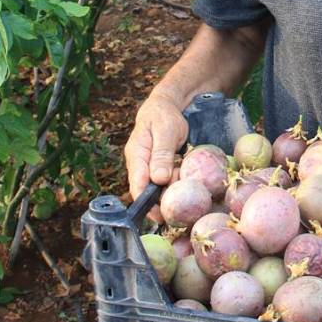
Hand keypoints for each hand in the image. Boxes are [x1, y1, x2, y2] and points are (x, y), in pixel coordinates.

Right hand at [124, 93, 188, 221]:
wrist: (166, 107)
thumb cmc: (164, 117)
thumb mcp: (165, 131)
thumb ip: (161, 154)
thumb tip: (158, 179)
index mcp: (136, 156)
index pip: (137, 185)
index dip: (146, 203)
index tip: (160, 214)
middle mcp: (139, 165)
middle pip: (146, 191)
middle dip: (161, 201)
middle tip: (178, 206)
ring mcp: (148, 168)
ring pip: (157, 188)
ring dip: (170, 192)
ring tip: (183, 191)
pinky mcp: (158, 169)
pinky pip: (165, 182)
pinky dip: (175, 185)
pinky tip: (185, 185)